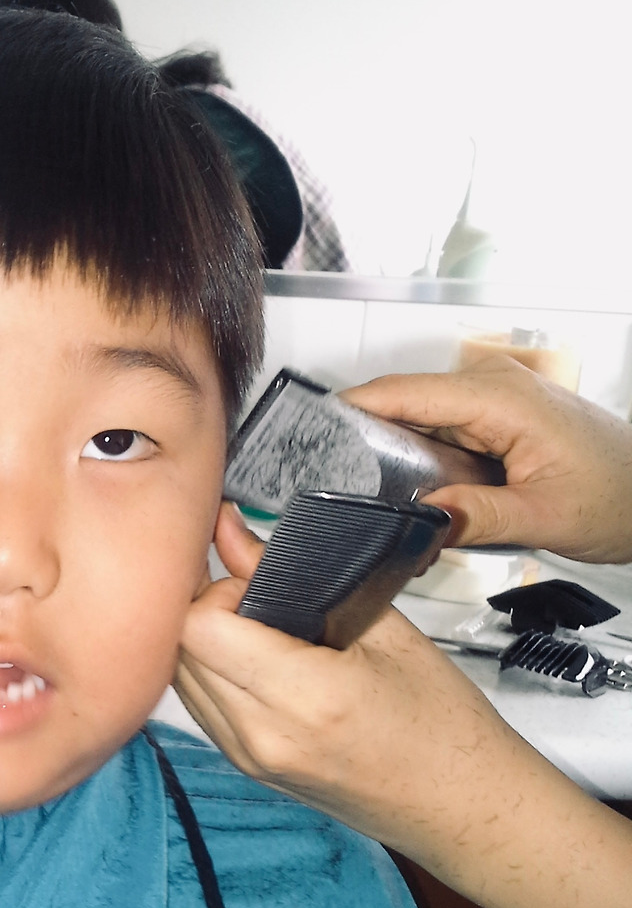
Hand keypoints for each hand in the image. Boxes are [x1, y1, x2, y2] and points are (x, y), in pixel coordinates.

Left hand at [175, 505, 519, 856]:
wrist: (461, 806)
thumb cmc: (444, 725)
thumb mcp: (384, 630)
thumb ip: (295, 574)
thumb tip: (234, 531)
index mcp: (305, 697)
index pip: (201, 626)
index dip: (217, 587)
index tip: (252, 577)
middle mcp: (263, 736)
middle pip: (180, 650)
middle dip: (203, 607)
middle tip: (249, 591)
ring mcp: (248, 758)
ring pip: (179, 678)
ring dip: (203, 640)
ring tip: (257, 623)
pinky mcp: (246, 768)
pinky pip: (199, 707)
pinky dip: (212, 672)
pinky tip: (254, 658)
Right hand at [339, 357, 631, 562]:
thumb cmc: (622, 493)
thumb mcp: (543, 516)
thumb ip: (475, 516)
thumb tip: (420, 518)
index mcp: (500, 398)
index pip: (402, 393)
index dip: (350, 412)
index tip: (307, 434)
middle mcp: (493, 388)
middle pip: (402, 409)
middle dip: (372, 451)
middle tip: (347, 496)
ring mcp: (494, 402)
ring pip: (420, 428)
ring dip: (403, 466)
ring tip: (394, 508)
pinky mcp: (496, 420)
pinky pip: (443, 438)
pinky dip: (429, 468)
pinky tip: (429, 501)